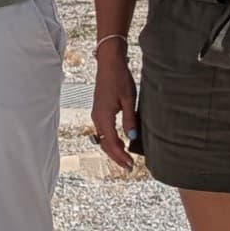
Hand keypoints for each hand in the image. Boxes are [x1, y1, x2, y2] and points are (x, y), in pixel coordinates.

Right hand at [88, 45, 138, 171]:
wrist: (109, 64)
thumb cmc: (119, 78)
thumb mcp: (129, 99)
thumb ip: (130, 119)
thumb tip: (132, 136)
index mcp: (103, 116)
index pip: (111, 142)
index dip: (120, 155)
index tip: (130, 164)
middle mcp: (97, 117)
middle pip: (105, 143)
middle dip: (116, 156)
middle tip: (128, 167)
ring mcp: (97, 114)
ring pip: (103, 138)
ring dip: (113, 149)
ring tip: (125, 157)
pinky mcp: (100, 111)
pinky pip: (104, 131)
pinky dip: (111, 139)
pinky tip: (121, 141)